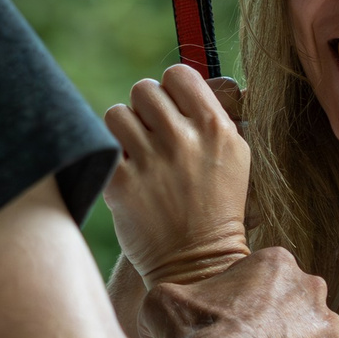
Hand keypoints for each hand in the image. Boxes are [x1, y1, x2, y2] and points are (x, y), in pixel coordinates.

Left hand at [103, 65, 250, 288]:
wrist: (198, 263)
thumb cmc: (217, 205)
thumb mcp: (234, 155)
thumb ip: (212, 114)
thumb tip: (183, 82)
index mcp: (215, 128)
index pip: (178, 74)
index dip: (171, 89)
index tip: (171, 110)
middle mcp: (182, 139)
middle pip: (144, 89)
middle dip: (146, 109)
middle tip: (153, 135)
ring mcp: (150, 161)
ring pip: (117, 112)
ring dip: (124, 129)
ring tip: (137, 152)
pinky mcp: (121, 184)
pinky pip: (103, 144)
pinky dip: (112, 156)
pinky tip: (127, 172)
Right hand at [143, 247, 338, 337]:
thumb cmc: (194, 337)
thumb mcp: (166, 300)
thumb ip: (178, 293)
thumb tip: (173, 306)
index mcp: (275, 263)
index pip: (265, 276)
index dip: (245, 299)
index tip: (231, 321)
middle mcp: (310, 287)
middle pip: (294, 301)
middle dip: (275, 321)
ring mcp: (328, 325)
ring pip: (312, 334)